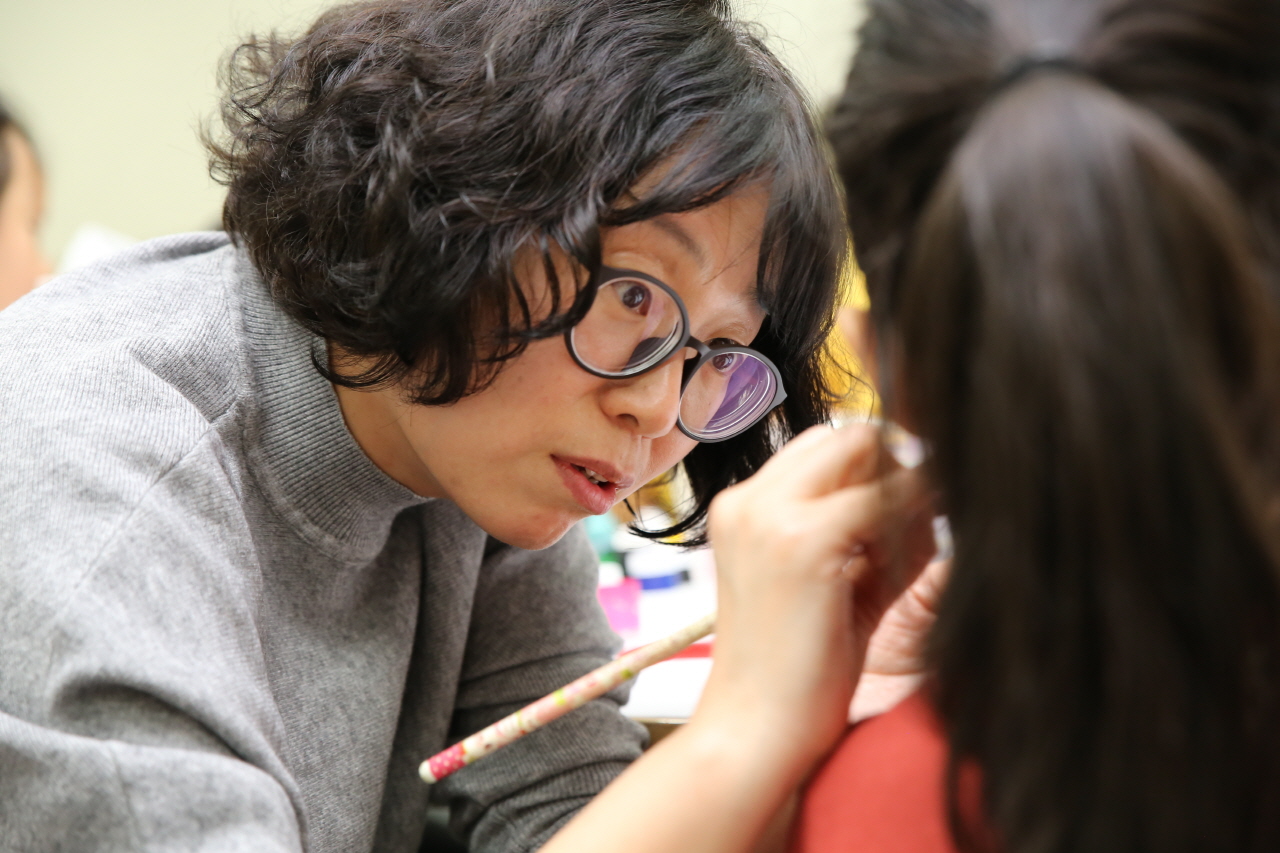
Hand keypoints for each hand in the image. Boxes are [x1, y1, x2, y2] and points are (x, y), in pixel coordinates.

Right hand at [696, 423, 936, 777]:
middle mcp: (747, 499)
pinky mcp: (804, 541)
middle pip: (848, 436)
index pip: (824, 445)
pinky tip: (906, 564)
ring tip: (902, 557)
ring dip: (903, 493)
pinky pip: (885, 499)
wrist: (755, 731)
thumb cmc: (793, 669)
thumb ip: (860, 526)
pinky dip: (911, 520)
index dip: (876, 467)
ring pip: (869, 454)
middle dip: (894, 469)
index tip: (911, 503)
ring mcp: (770, 515)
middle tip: (917, 523)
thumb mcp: (822, 579)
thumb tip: (922, 479)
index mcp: (740, 506)